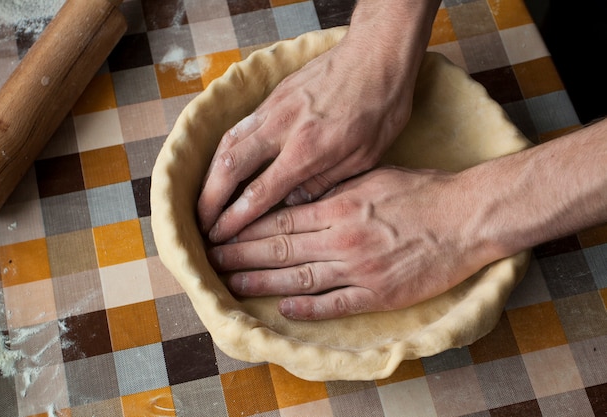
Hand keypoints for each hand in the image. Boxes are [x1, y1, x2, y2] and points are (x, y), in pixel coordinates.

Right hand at [197, 35, 416, 243]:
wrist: (378, 54)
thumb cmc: (380, 108)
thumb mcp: (364, 157)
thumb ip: (323, 181)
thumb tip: (292, 201)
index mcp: (307, 150)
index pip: (259, 192)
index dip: (234, 218)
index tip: (219, 235)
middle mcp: (282, 129)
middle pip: (230, 167)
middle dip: (210, 199)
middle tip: (201, 223)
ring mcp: (274, 109)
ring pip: (228, 143)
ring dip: (211, 174)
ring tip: (205, 197)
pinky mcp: (274, 95)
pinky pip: (240, 125)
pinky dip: (225, 149)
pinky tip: (223, 162)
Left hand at [207, 167, 495, 319]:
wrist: (464, 217)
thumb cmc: (422, 191)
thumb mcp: (373, 177)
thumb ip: (336, 190)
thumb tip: (303, 196)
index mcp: (339, 206)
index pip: (281, 219)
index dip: (246, 227)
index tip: (223, 231)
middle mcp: (342, 237)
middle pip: (281, 247)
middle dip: (241, 253)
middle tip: (212, 259)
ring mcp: (359, 268)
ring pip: (299, 277)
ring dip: (262, 282)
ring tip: (232, 284)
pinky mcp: (379, 293)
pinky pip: (336, 303)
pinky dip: (308, 307)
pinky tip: (284, 308)